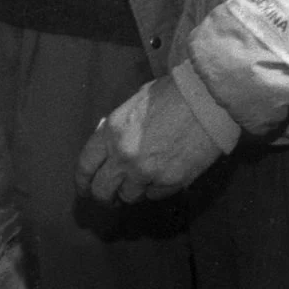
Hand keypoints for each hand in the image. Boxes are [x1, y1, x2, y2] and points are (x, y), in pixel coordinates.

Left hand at [76, 75, 224, 202]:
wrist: (207, 97)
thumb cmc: (171, 92)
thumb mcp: (134, 103)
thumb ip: (118, 127)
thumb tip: (110, 146)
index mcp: (111, 132)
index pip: (85, 166)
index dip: (82, 181)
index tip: (85, 188)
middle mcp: (124, 157)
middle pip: (102, 190)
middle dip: (104, 196)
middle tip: (110, 197)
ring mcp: (146, 172)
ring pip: (129, 197)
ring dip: (133, 191)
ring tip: (142, 181)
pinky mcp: (170, 182)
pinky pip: (155, 195)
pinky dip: (156, 189)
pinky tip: (164, 175)